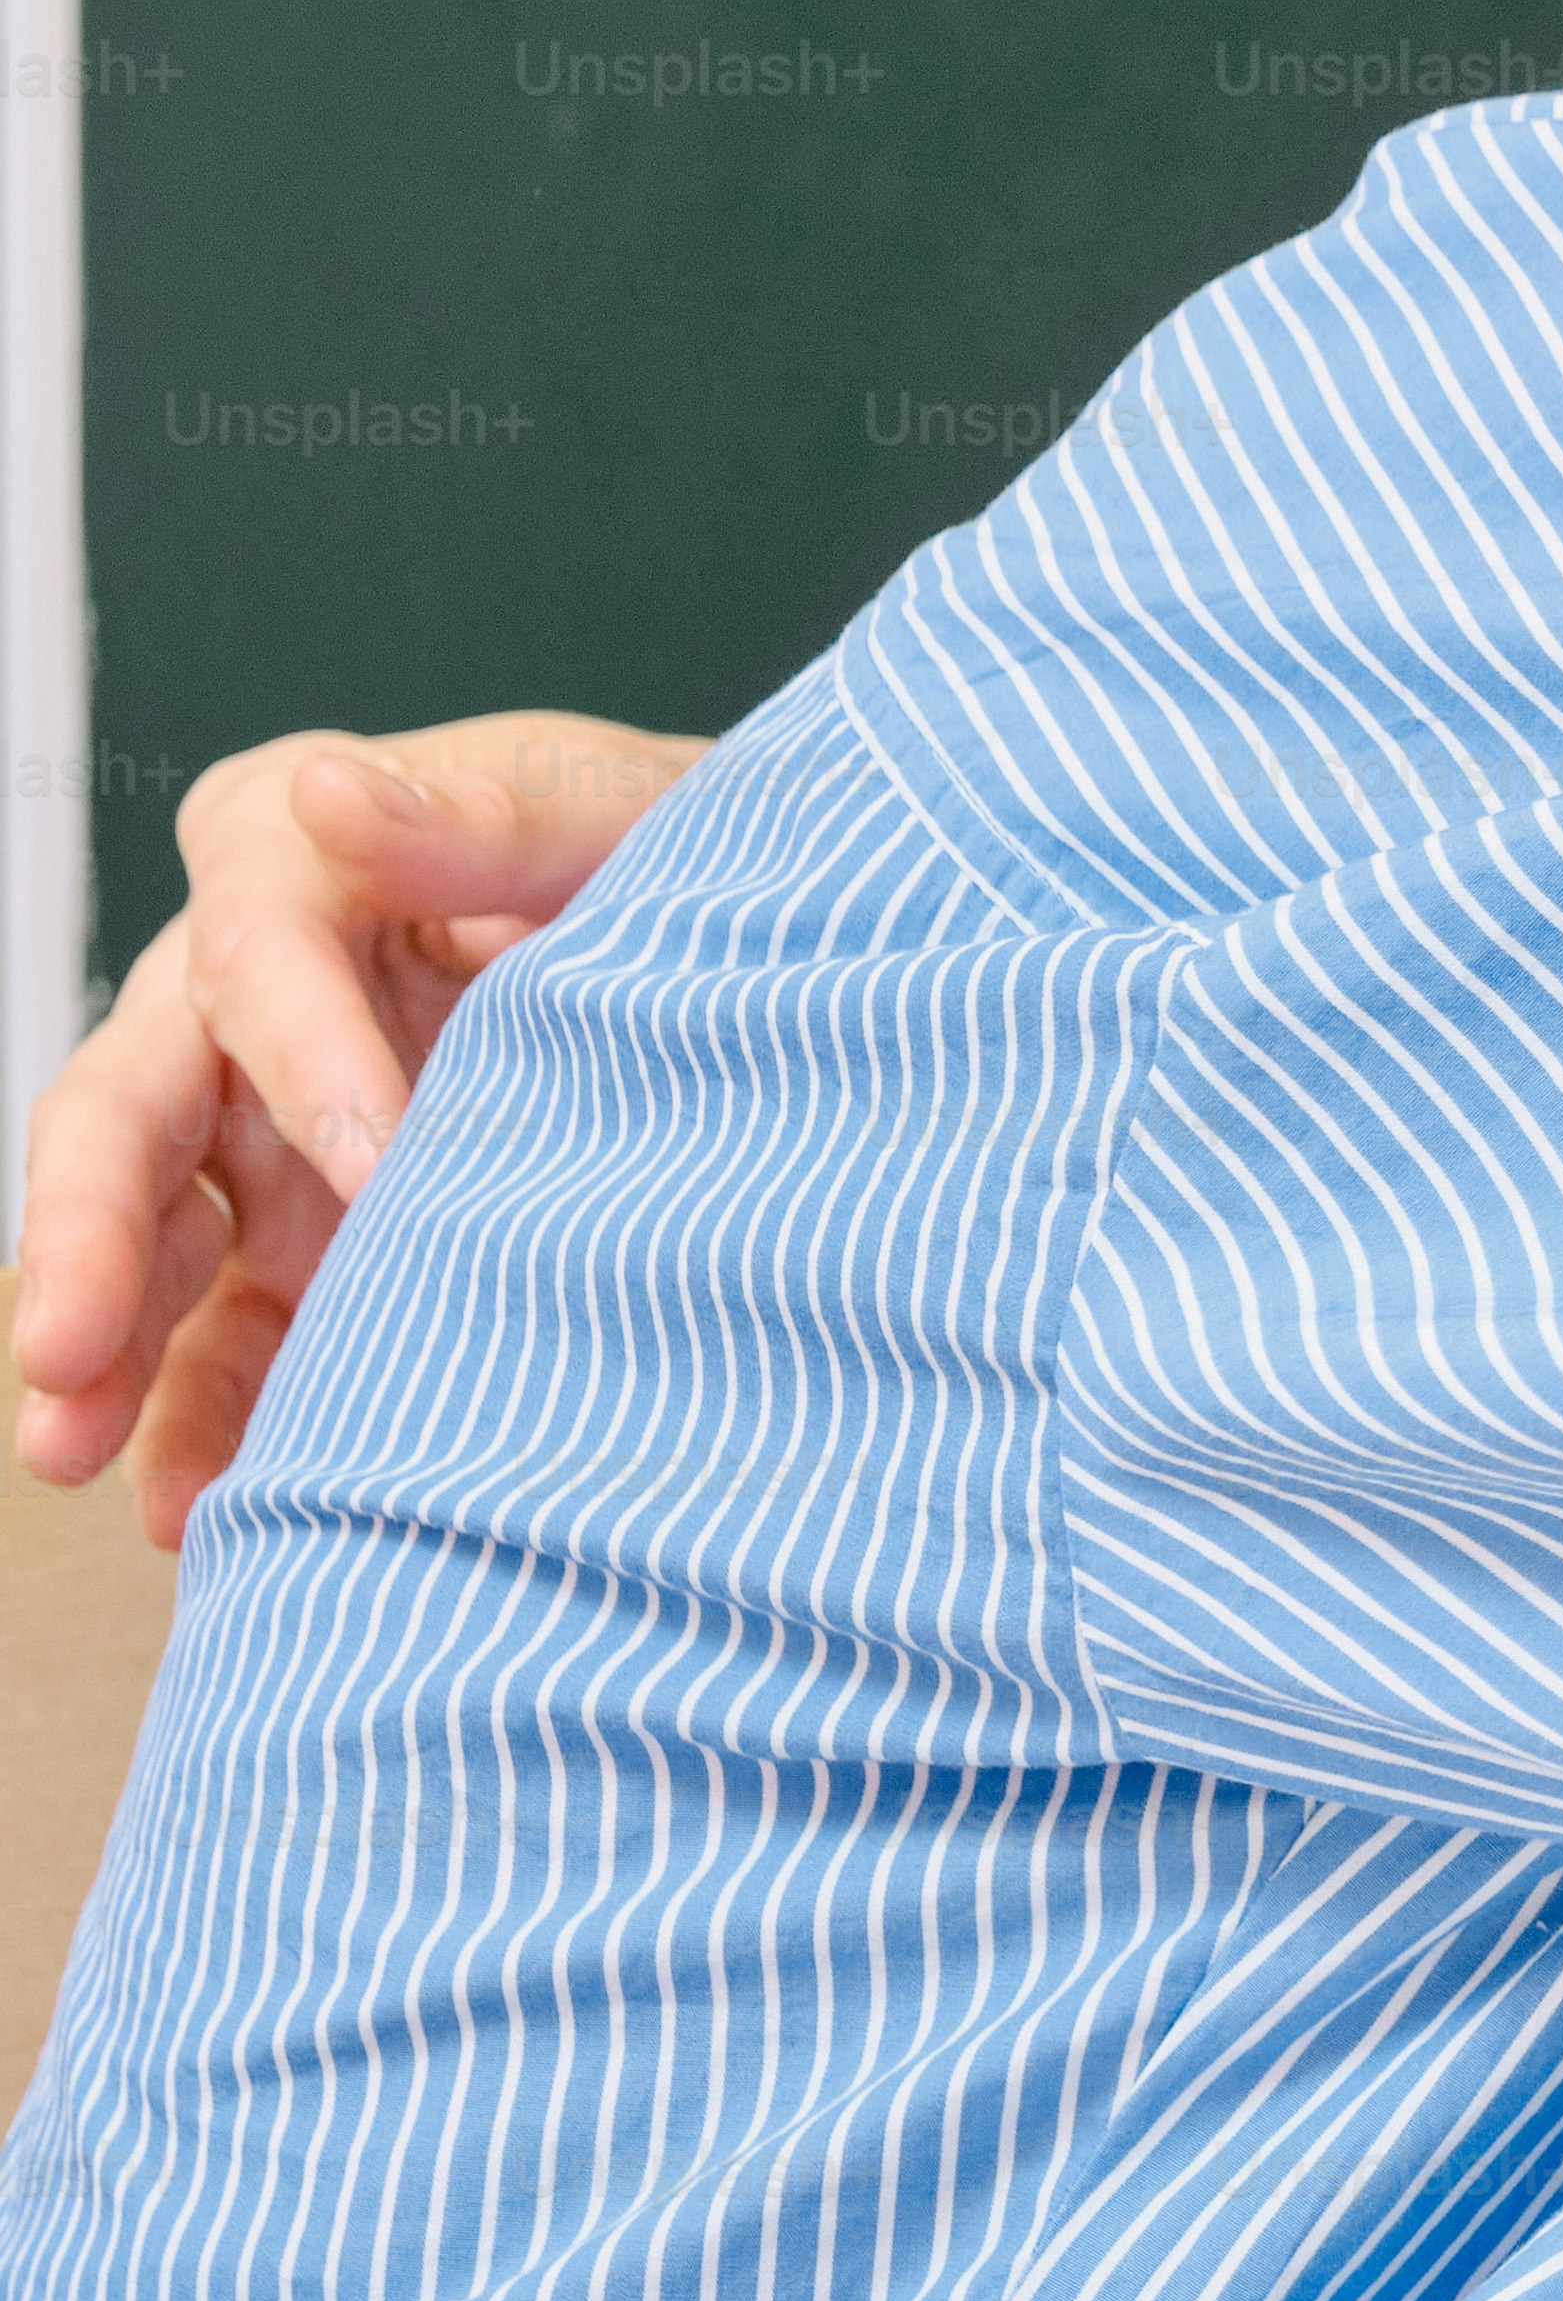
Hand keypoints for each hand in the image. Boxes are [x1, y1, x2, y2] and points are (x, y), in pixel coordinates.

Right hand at [8, 713, 703, 1539]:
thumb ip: (480, 807)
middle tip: (62, 1352)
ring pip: (152, 1246)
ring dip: (109, 1357)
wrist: (754, 943)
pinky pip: (235, 1333)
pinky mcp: (307, 1233)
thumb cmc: (663, 844)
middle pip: (126, 1114)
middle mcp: (238, 1002)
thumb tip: (333, 792)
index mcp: (293, 863)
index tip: (379, 1162)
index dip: (307, 1061)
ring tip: (75, 1458)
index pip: (257, 958)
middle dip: (89, 1239)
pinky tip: (199, 1508)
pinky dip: (214, 1418)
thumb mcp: (598, 802)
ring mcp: (261, 1131)